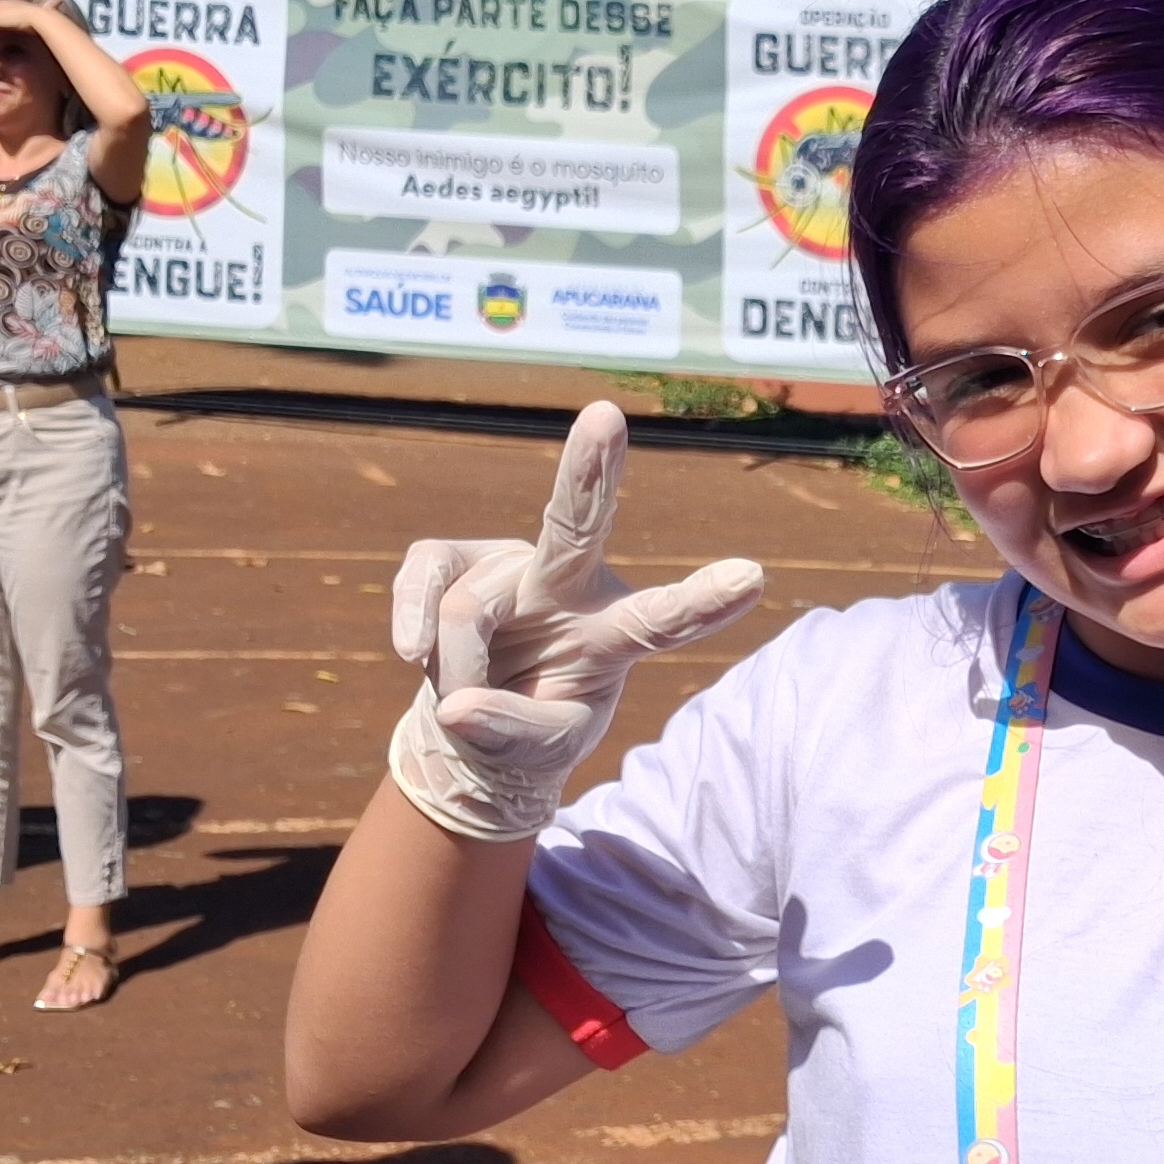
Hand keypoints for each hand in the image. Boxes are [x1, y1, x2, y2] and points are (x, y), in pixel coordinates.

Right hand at [386, 404, 764, 841]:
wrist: (469, 722)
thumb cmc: (529, 727)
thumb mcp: (542, 748)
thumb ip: (511, 731)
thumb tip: (454, 705)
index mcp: (616, 634)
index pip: (663, 618)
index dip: (702, 601)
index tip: (752, 577)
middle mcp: (571, 586)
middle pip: (580, 524)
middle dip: (590, 471)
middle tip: (604, 414)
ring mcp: (511, 566)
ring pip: (472, 609)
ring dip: (456, 669)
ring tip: (460, 702)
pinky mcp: (453, 559)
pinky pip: (425, 578)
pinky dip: (412, 624)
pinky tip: (412, 653)